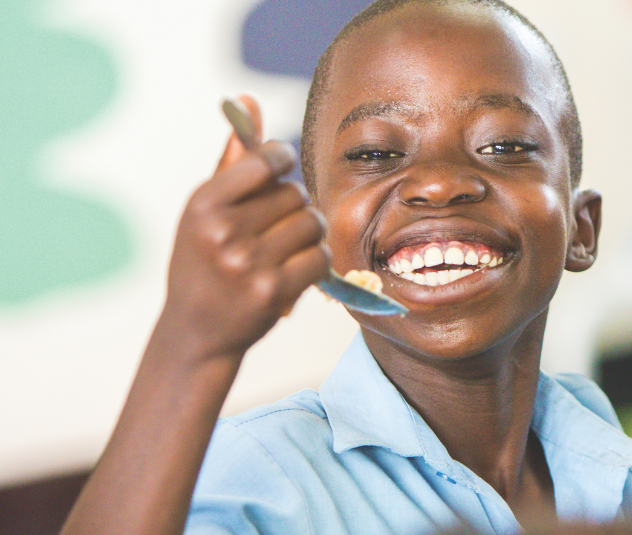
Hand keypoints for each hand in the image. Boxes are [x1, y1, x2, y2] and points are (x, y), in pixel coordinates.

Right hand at [161, 95, 329, 358]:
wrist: (196, 333)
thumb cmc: (201, 263)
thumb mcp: (203, 211)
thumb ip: (231, 160)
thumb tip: (248, 100)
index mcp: (203, 206)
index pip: (264, 160)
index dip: (281, 159)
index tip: (280, 166)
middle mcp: (223, 234)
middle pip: (295, 195)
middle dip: (294, 205)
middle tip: (280, 221)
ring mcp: (249, 266)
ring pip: (312, 224)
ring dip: (309, 233)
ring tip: (289, 245)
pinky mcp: (274, 293)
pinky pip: (320, 258)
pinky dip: (315, 261)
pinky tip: (297, 267)